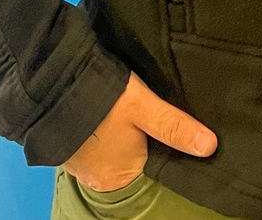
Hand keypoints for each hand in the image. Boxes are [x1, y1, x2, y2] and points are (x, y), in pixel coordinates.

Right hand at [61, 70, 217, 191]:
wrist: (52, 82)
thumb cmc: (101, 99)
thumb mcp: (145, 109)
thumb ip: (175, 128)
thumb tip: (210, 146)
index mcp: (118, 177)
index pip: (150, 168)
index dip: (160, 148)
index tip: (164, 127)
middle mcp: (97, 177)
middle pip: (130, 159)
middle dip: (139, 139)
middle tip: (146, 112)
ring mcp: (79, 162)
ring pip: (110, 148)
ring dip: (117, 132)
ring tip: (125, 107)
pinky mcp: (66, 142)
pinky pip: (91, 138)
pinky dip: (99, 126)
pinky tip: (106, 107)